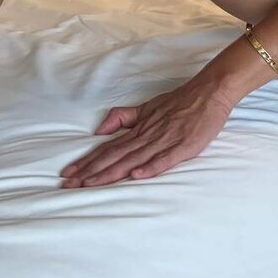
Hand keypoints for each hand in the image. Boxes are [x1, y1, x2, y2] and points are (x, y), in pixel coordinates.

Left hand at [59, 78, 235, 187]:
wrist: (208, 92)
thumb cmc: (179, 102)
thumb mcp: (148, 107)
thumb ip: (124, 118)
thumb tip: (100, 130)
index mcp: (140, 128)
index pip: (109, 147)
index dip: (88, 161)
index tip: (69, 173)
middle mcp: (148, 135)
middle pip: (116, 156)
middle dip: (92, 171)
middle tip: (69, 185)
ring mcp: (166, 140)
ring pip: (133, 159)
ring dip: (111, 173)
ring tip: (90, 184)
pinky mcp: (184, 146)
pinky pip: (165, 159)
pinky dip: (150, 167)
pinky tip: (135, 175)